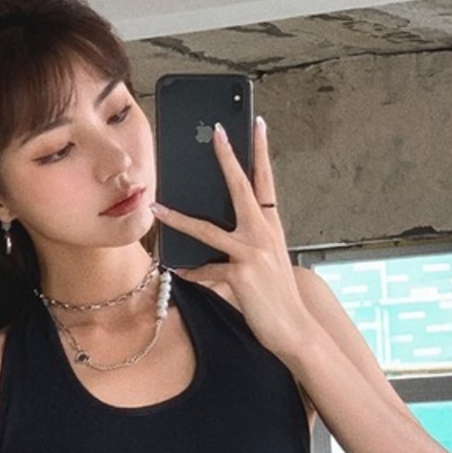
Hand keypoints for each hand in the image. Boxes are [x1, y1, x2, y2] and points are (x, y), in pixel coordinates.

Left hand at [151, 117, 314, 362]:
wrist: (293, 328)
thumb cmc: (275, 297)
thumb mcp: (264, 263)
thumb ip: (243, 246)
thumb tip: (209, 239)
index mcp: (271, 226)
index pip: (265, 181)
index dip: (261, 151)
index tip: (257, 124)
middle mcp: (263, 233)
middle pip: (242, 187)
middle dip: (228, 158)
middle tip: (217, 132)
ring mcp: (252, 252)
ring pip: (208, 229)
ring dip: (179, 218)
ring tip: (157, 207)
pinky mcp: (240, 274)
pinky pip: (205, 271)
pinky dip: (190, 272)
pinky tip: (177, 270)